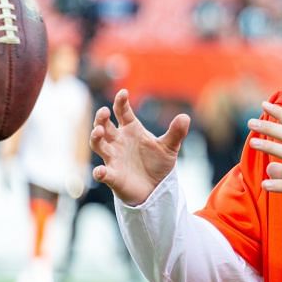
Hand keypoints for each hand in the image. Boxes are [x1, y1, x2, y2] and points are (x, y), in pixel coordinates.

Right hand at [90, 89, 189, 204]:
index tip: (123, 93)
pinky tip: (101, 172)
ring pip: (98, 144)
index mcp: (131, 130)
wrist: (156, 188)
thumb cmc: (158, 163)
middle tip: (104, 112)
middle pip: (104, 125)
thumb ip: (176, 133)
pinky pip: (103, 173)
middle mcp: (118, 141)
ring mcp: (113, 158)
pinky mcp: (113, 176)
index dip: (121, 102)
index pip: (122, 112)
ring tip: (98, 131)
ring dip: (96, 137)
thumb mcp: (170, 147)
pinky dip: (100, 172)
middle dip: (101, 118)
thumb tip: (185, 117)